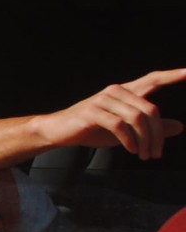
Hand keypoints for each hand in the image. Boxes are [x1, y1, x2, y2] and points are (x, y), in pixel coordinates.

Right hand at [36, 68, 185, 157]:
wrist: (58, 131)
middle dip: (158, 134)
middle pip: (150, 109)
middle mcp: (116, 91)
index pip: (152, 79)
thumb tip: (180, 127)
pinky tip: (131, 150)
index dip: (172, 76)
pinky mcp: (93, 112)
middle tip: (156, 153)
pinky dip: (129, 141)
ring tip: (144, 155)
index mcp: (126, 92)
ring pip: (137, 118)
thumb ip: (152, 127)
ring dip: (145, 140)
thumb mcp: (127, 130)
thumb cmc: (92, 129)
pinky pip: (120, 126)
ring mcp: (103, 100)